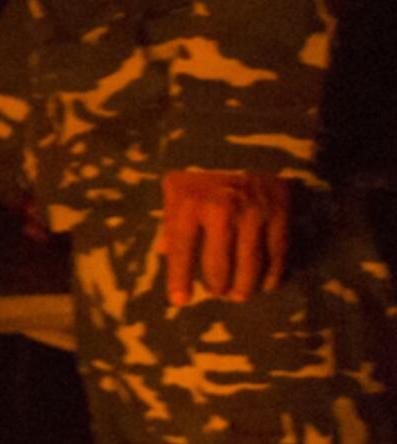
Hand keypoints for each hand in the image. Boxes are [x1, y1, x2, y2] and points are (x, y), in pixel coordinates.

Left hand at [157, 169, 291, 305]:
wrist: (247, 141)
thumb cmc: (202, 170)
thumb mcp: (176, 189)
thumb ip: (170, 221)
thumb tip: (163, 253)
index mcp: (190, 204)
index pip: (182, 250)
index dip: (180, 279)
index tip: (179, 301)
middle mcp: (221, 210)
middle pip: (218, 264)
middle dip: (217, 286)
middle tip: (217, 295)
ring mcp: (253, 212)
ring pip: (250, 263)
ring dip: (244, 285)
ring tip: (238, 295)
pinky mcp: (279, 212)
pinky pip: (276, 252)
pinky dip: (273, 273)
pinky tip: (267, 283)